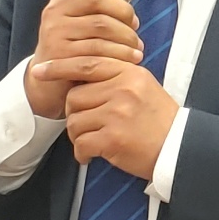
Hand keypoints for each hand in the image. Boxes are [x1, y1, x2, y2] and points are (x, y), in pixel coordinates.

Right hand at [25, 0, 143, 118]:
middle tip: (136, 26)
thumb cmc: (79, 44)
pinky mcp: (59, 55)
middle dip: (124, 11)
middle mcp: (55, 10)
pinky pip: (98, 50)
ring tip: (137, 47)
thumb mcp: (94, 17)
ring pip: (101, 26)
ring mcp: (54, 32)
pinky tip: (131, 60)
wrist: (51, 82)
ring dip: (127, 37)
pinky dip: (120, 55)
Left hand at [32, 58, 178, 181]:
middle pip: (75, 96)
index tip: (39, 71)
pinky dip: (83, 153)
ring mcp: (118, 114)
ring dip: (79, 135)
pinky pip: (81, 143)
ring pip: (74, 121)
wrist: (179, 147)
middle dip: (76, 113)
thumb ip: (114, 76)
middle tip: (90, 125)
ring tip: (95, 141)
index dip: (59, 67)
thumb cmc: (158, 119)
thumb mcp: (142, 86)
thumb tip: (77, 75)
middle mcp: (123, 89)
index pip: (87, 63)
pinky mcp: (113, 139)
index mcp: (130, 72)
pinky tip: (93, 155)